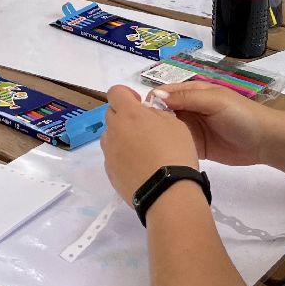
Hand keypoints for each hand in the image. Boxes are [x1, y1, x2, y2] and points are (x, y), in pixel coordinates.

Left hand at [101, 86, 200, 201]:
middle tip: (145, 129)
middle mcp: (114, 130)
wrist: (168, 193)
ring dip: (122, 137)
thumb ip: (155, 113)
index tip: (139, 104)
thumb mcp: (174, 123)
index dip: (126, 94)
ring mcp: (109, 152)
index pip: (115, 92)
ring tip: (143, 152)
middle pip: (112, 114)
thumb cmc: (175, 153)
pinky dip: (123, 158)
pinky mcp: (110, 172)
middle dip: (125, 117)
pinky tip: (140, 168)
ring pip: (111, 137)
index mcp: (129, 114)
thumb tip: (145, 114)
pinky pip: (113, 157)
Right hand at [149, 80, 269, 167]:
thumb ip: (187, 98)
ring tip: (144, 146)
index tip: (139, 116)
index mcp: (191, 93)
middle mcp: (188, 109)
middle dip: (150, 120)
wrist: (264, 140)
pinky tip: (157, 155)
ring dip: (157, 135)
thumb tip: (156, 96)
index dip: (150, 102)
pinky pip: (177, 145)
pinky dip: (168, 148)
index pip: (163, 94)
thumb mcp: (214, 101)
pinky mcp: (195, 146)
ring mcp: (191, 129)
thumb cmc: (241, 115)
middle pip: (162, 112)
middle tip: (139, 134)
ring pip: (167, 129)